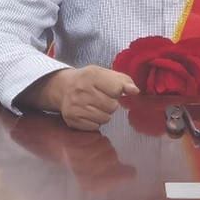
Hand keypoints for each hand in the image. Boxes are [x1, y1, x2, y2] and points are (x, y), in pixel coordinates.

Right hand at [17, 65, 138, 130]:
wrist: (64, 87)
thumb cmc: (89, 80)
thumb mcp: (105, 73)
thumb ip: (123, 80)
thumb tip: (135, 91)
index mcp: (92, 75)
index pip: (116, 89)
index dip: (119, 91)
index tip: (114, 89)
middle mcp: (82, 90)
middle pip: (112, 106)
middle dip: (111, 103)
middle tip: (103, 98)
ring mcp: (76, 106)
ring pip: (105, 118)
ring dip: (105, 113)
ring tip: (97, 105)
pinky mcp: (72, 119)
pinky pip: (95, 126)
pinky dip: (96, 121)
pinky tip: (89, 112)